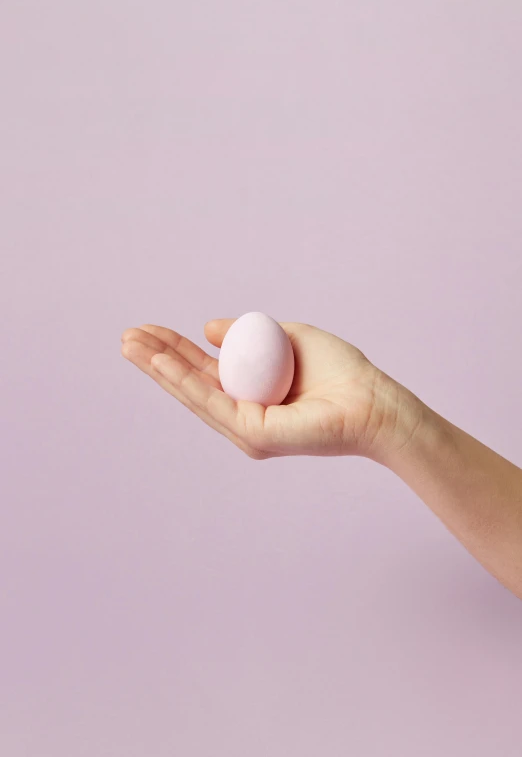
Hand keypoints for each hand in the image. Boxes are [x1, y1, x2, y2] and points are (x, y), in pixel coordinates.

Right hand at [121, 320, 418, 460]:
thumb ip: (246, 334)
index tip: (147, 330)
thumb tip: (208, 328)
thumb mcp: (287, 337)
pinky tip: (160, 361)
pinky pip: (213, 402)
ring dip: (159, 369)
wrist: (373, 400)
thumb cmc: (339, 371)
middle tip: (126, 336)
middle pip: (190, 384)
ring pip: (193, 395)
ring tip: (130, 345)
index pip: (202, 371)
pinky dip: (184, 381)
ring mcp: (246, 429)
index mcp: (250, 394)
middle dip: (157, 360)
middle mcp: (242, 415)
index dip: (173, 350)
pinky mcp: (254, 434)